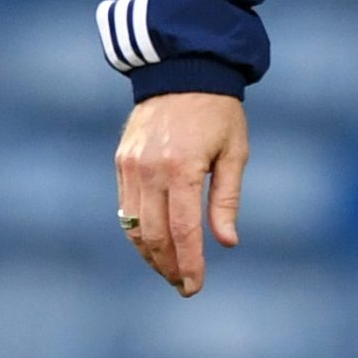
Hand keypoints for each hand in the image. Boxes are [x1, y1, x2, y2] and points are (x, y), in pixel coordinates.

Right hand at [115, 92, 248, 294]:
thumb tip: (227, 243)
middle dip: (169, 266)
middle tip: (183, 285)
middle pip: (155, 235)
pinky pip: (124, 209)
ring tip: (169, 270)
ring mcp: (131, 167)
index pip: (183, 231)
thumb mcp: (234, 152)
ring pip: (134, 227)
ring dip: (151, 255)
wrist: (183, 71)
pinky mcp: (122, 162)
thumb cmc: (218, 112)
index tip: (194, 286)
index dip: (189, 264)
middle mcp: (151, 170)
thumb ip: (226, 200)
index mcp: (182, 168)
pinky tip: (153, 243)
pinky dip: (136, 231)